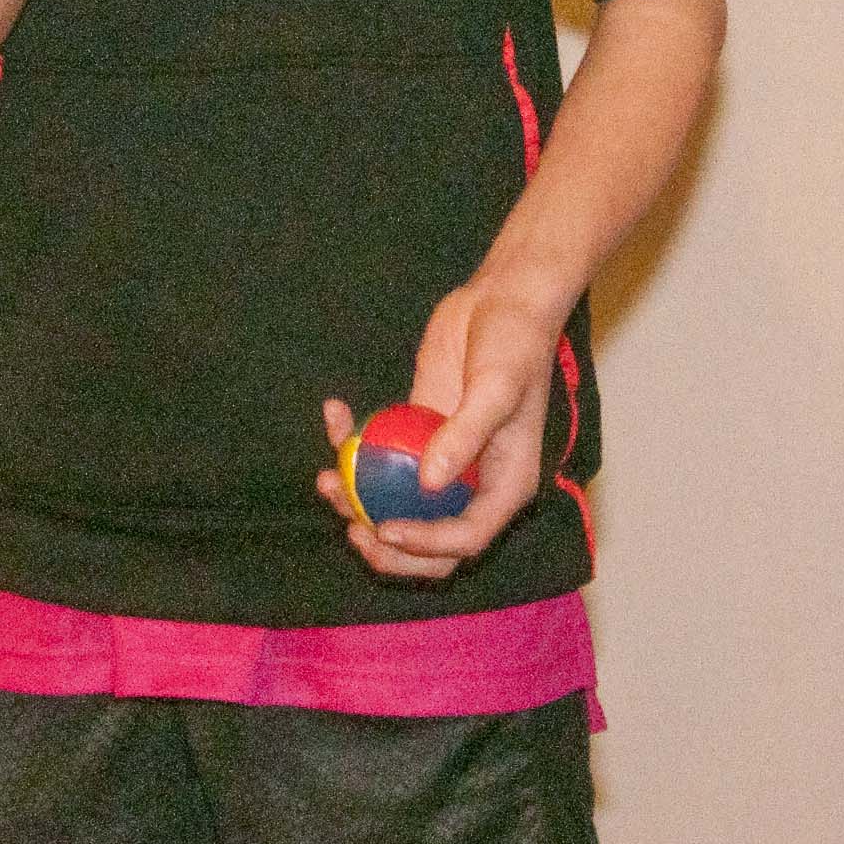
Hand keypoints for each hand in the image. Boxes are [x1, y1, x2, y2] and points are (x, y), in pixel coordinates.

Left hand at [314, 277, 560, 578]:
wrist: (504, 298)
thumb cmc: (516, 342)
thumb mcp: (497, 387)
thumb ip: (466, 435)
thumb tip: (430, 484)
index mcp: (505, 485)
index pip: (466, 537)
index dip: (426, 544)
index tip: (384, 528)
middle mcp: (474, 483)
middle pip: (430, 541)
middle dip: (387, 546)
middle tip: (351, 528)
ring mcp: (443, 461)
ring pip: (397, 505)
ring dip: (358, 502)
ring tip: (327, 480)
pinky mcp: (416, 434)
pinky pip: (381, 457)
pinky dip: (352, 445)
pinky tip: (334, 413)